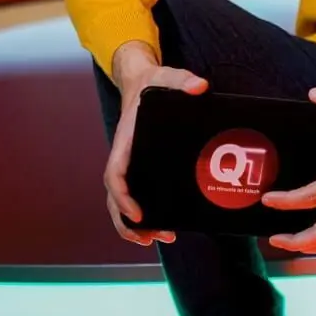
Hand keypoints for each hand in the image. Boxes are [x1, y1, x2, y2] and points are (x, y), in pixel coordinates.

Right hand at [104, 40, 205, 247]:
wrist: (141, 83)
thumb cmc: (152, 83)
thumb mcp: (166, 77)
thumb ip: (182, 79)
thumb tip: (200, 86)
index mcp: (125, 141)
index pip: (115, 174)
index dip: (122, 197)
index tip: (137, 213)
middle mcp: (125, 158)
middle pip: (115, 198)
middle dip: (129, 222)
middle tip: (153, 237)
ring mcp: (132, 165)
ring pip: (122, 203)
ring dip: (135, 226)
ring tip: (160, 239)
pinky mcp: (142, 168)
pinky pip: (136, 196)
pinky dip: (143, 216)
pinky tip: (162, 228)